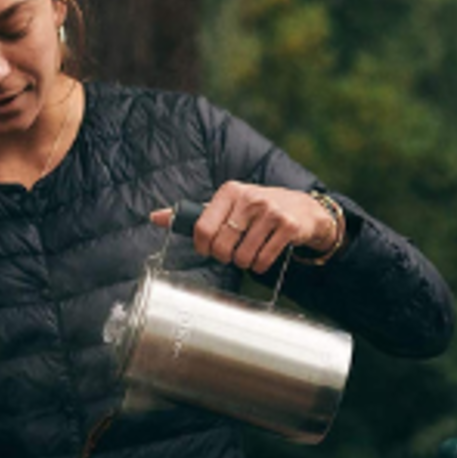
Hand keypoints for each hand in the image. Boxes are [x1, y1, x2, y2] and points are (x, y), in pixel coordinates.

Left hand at [149, 181, 338, 273]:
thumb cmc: (256, 210)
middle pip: (222, 246)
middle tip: (231, 254)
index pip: (202, 228)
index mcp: (230, 191)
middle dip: (225, 257)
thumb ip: (193, 214)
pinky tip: (263, 257)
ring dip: (244, 263)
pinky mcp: (288, 227)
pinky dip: (260, 266)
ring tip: (249, 253)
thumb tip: (154, 217)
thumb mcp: (226, 205)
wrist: (302, 209)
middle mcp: (250, 198)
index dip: (203, 247)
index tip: (209, 249)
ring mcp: (271, 212)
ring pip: (243, 256)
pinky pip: (264, 259)